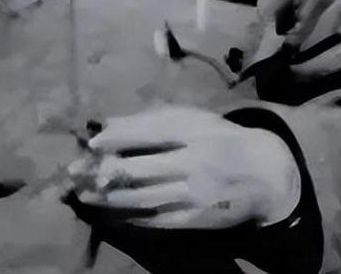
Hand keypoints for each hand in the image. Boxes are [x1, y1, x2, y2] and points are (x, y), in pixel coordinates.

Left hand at [70, 106, 301, 229]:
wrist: (265, 173)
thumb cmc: (221, 139)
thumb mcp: (195, 120)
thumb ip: (154, 120)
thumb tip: (108, 123)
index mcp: (197, 130)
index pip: (154, 131)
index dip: (121, 136)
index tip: (92, 142)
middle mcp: (196, 161)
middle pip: (143, 168)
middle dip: (105, 173)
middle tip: (75, 174)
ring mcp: (195, 193)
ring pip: (143, 198)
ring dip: (109, 199)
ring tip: (84, 195)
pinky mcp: (195, 219)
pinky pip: (154, 219)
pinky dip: (129, 216)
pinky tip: (110, 213)